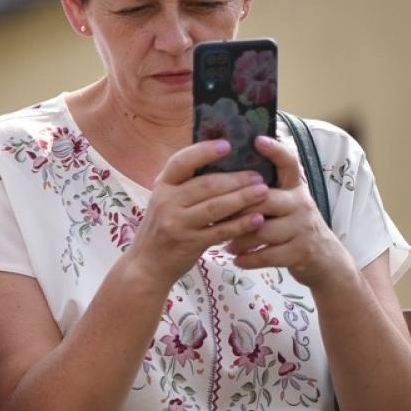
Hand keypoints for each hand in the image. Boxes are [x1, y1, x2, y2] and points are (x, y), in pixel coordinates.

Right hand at [126, 139, 271, 289]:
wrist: (146, 265)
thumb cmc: (162, 229)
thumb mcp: (165, 202)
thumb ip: (185, 185)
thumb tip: (220, 164)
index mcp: (161, 186)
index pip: (181, 161)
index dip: (204, 151)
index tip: (227, 145)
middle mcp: (166, 202)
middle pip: (206, 185)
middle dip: (236, 179)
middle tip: (258, 175)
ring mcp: (177, 223)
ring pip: (216, 207)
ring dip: (242, 198)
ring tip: (264, 192)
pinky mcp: (189, 243)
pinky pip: (220, 231)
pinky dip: (240, 224)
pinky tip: (257, 219)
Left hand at [224, 135, 353, 288]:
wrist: (324, 260)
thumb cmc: (292, 227)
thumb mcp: (285, 204)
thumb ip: (262, 192)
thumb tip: (223, 180)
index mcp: (294, 187)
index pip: (288, 163)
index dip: (275, 151)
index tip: (257, 140)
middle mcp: (300, 203)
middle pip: (264, 199)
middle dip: (236, 208)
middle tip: (213, 216)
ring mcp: (302, 227)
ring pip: (263, 230)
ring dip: (239, 238)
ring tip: (223, 243)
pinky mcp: (301, 251)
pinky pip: (268, 255)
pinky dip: (249, 258)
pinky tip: (236, 259)